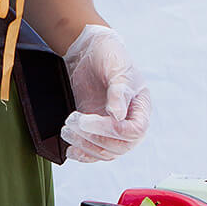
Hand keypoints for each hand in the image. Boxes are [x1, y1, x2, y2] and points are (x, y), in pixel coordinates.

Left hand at [60, 24, 150, 163]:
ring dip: (85, 146)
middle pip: (120, 146)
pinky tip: (70, 151)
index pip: (134, 130)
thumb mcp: (116, 69)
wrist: (91, 51)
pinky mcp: (97, 129)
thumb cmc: (109, 55)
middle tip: (72, 123)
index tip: (87, 120)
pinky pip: (95, 150)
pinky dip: (83, 154)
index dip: (112, 131)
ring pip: (106, 151)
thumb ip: (118, 92)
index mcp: (140, 106)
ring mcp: (112, 126)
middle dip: (94, 138)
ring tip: (66, 131)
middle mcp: (129, 120)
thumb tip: (117, 116)